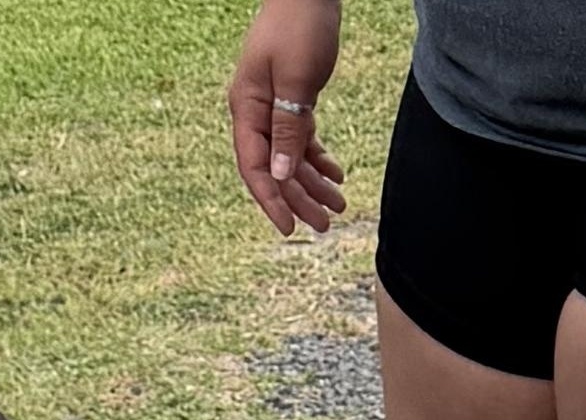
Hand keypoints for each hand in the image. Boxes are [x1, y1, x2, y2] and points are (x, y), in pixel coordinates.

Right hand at [228, 0, 348, 236]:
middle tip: (325, 225)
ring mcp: (272, 108)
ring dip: (313, 183)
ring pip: (291, 157)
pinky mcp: (292, 100)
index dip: (272, 201)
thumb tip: (280, 175)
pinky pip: (301, 139)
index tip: (289, 228)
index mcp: (247, 109)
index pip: (256, 168)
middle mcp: (255, 113)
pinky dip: (317, 158)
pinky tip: (335, 174)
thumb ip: (287, 128)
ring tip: (338, 205)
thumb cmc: (299, 26)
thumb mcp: (296, 80)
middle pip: (276, 169)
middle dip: (300, 199)